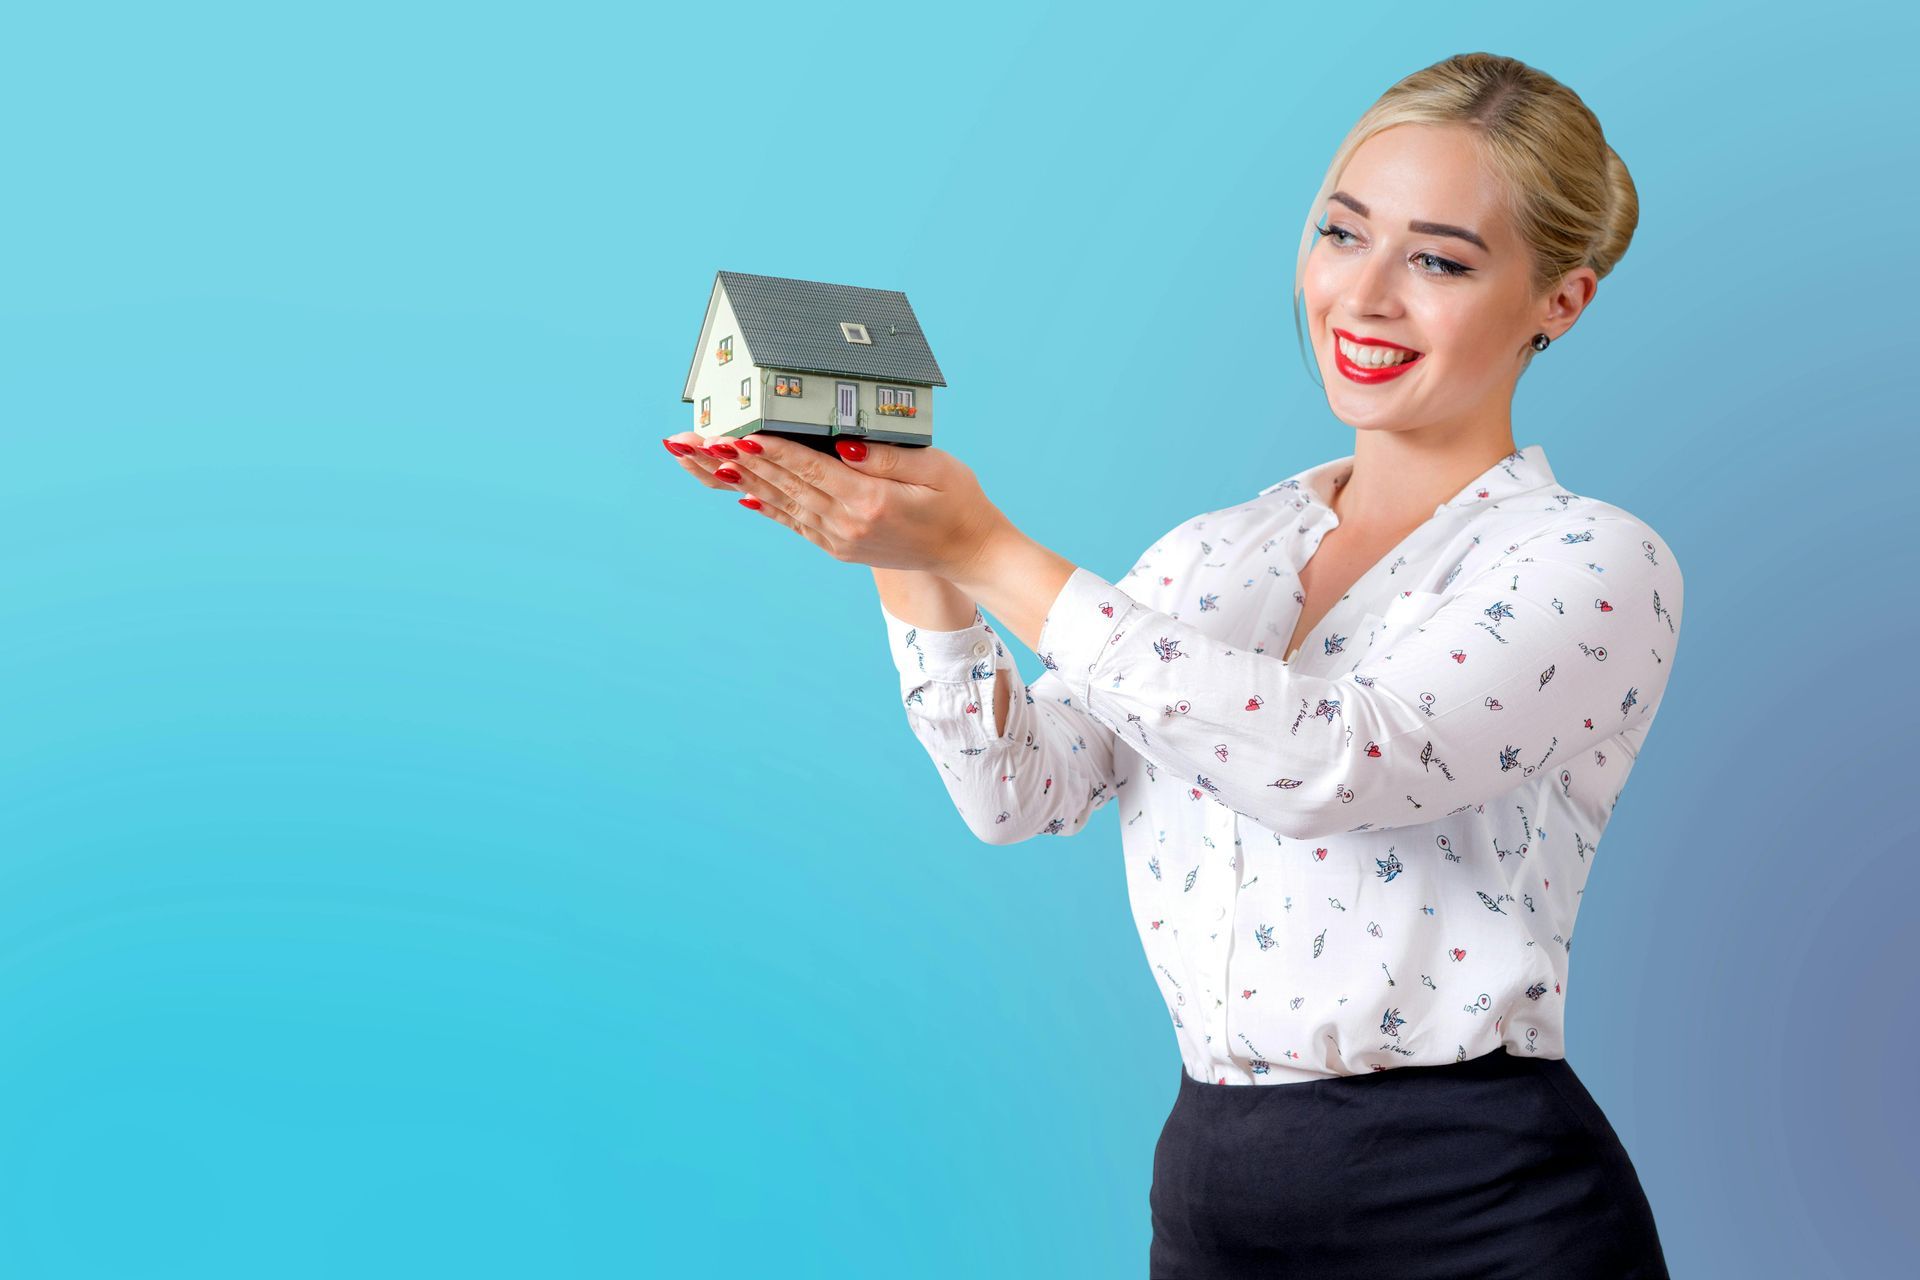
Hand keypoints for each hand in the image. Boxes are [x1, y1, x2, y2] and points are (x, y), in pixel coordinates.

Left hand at [661, 430, 1009, 578]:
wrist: (969, 554)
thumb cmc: (959, 502)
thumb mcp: (936, 469)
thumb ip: (887, 457)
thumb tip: (842, 444)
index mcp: (870, 502)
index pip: (810, 468)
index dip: (770, 449)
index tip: (735, 434)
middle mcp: (846, 525)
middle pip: (782, 485)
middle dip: (735, 460)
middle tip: (695, 441)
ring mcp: (839, 540)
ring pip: (780, 503)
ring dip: (739, 479)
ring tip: (702, 459)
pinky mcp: (838, 546)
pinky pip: (793, 521)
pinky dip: (764, 503)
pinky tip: (739, 490)